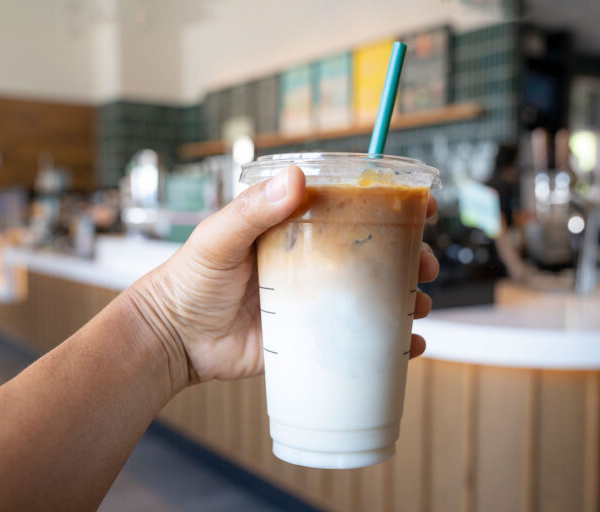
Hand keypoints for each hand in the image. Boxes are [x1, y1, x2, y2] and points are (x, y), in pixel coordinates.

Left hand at [132, 165, 439, 393]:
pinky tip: (410, 347)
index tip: (422, 206)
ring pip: (376, 296)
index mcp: (298, 228)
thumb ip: (252, 209)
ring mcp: (316, 301)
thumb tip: (296, 179)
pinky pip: (360, 339)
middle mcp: (314, 262)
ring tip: (422, 307)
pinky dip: (391, 344)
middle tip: (426, 265)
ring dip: (408, 300)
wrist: (173, 340)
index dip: (392, 205)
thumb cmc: (189, 279)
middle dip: (412, 257)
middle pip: (376, 253)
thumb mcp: (218, 237)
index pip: (353, 209)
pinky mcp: (314, 339)